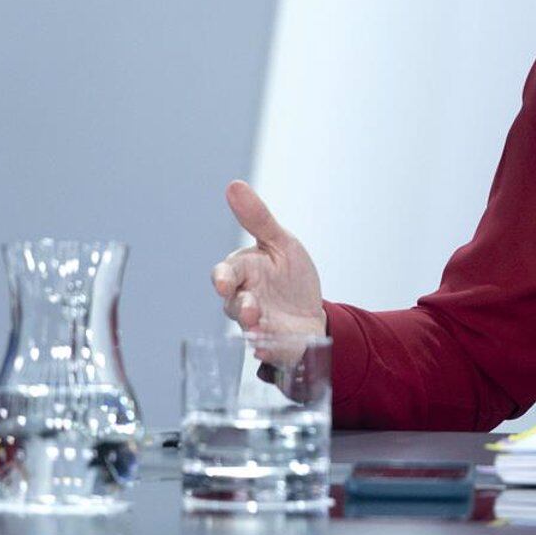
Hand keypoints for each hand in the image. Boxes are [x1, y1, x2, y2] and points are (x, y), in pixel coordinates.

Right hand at [210, 181, 325, 361]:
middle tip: (250, 306)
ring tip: (259, 321)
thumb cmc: (290, 276)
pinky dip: (267, 348)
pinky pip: (266, 349)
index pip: (225, 273)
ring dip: (252, 325)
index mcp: (244, 273)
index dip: (223, 277)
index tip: (225, 281)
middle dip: (240, 305)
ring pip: (247, 327)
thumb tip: (234, 185)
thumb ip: (258, 219)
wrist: (312, 312)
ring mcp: (257, 325)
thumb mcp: (281, 243)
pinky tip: (267, 348)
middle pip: (233, 304)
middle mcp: (244, 300)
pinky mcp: (272, 345)